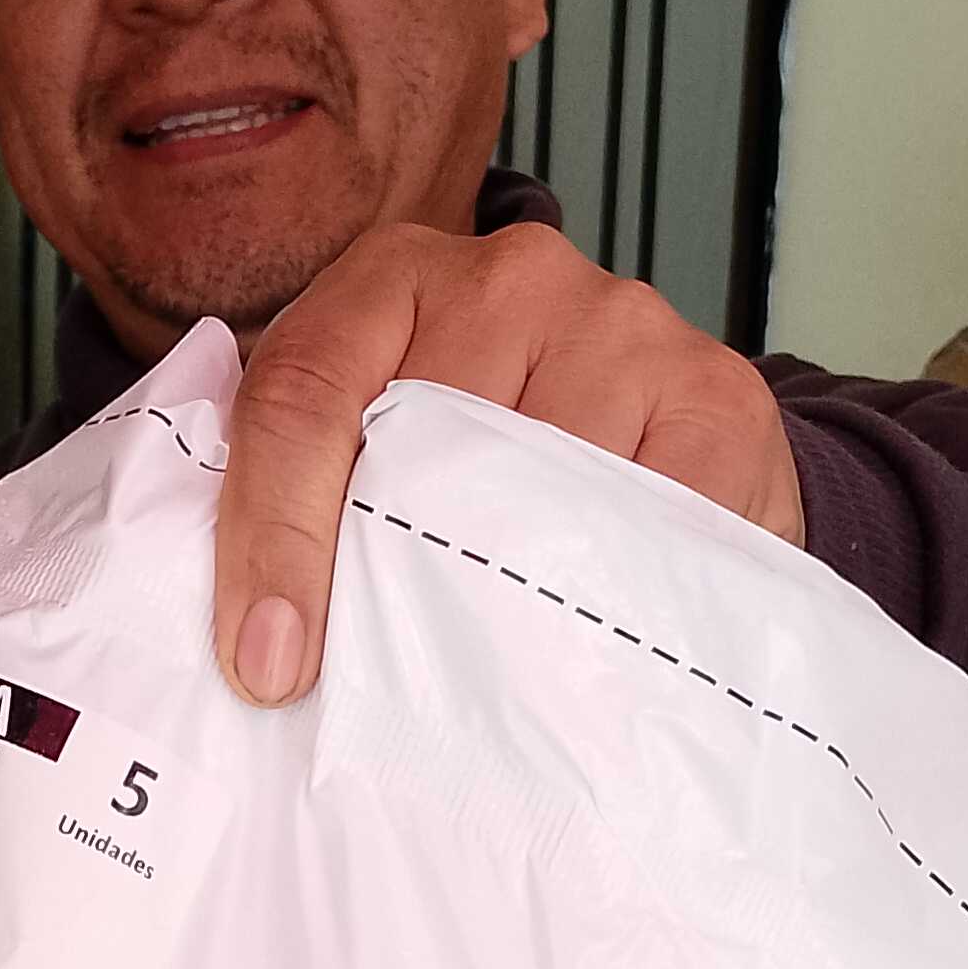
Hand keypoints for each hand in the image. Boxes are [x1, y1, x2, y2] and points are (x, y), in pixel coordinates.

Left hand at [210, 223, 805, 703]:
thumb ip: (302, 504)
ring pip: (535, 488)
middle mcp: (507, 279)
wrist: (674, 455)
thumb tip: (253, 649)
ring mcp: (619, 325)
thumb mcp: (378, 463)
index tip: (269, 662)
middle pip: (418, 442)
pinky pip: (652, 516)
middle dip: (385, 579)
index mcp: (389, 282)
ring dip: (504, 599)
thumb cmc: (497, 473)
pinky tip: (589, 647)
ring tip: (490, 674)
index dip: (271, 535)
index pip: (301, 393)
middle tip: (378, 689)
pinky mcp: (714, 394)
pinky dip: (615, 597)